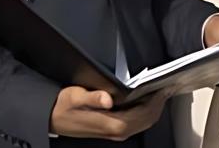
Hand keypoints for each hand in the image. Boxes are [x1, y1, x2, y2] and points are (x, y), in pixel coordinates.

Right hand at [49, 86, 165, 139]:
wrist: (52, 119)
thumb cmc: (63, 107)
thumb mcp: (74, 97)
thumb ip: (92, 97)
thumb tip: (107, 98)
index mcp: (111, 124)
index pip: (143, 114)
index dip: (155, 101)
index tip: (163, 87)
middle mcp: (116, 131)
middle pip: (147, 120)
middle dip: (159, 104)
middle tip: (166, 86)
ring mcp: (115, 132)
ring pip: (144, 122)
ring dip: (154, 108)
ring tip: (159, 91)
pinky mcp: (113, 129)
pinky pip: (137, 122)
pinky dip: (146, 112)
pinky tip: (146, 100)